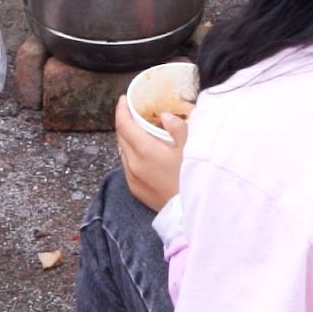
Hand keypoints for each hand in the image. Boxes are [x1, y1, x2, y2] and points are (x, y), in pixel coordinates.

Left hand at [113, 96, 185, 212]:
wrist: (187, 212)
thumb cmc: (191, 179)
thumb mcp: (190, 150)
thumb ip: (178, 128)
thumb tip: (165, 115)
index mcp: (145, 151)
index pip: (125, 125)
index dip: (122, 110)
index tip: (124, 99)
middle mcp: (133, 164)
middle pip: (121, 136)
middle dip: (124, 121)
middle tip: (133, 111)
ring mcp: (132, 178)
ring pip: (122, 151)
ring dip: (127, 138)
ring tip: (138, 129)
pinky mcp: (135, 189)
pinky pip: (126, 164)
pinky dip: (130, 153)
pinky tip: (141, 151)